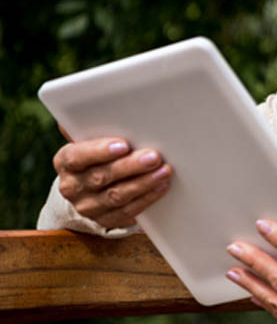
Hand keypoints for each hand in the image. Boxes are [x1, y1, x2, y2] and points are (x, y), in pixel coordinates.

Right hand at [52, 133, 172, 228]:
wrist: (90, 187)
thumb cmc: (97, 153)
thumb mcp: (90, 138)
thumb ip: (92, 125)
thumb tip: (91, 103)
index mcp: (65, 162)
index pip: (78, 156)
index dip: (100, 151)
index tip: (123, 144)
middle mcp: (72, 186)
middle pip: (101, 177)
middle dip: (131, 166)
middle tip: (154, 156)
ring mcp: (87, 206)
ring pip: (116, 196)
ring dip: (144, 183)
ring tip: (164, 170)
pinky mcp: (105, 220)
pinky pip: (127, 212)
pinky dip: (146, 198)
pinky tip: (161, 186)